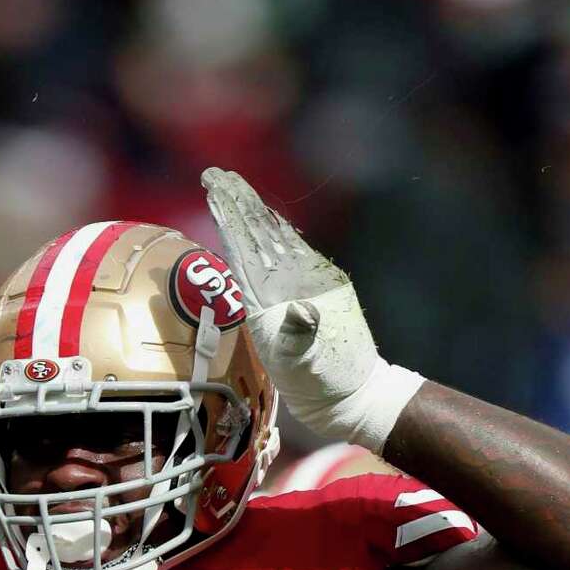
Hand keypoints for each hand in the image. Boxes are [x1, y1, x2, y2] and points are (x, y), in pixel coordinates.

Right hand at [201, 167, 420, 451]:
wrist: (354, 396)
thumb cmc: (325, 385)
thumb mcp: (307, 367)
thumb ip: (300, 338)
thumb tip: (300, 312)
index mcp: (288, 294)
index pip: (254, 245)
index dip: (233, 217)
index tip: (216, 189)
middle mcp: (297, 282)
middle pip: (262, 232)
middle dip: (239, 202)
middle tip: (215, 174)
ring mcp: (306, 284)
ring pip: (273, 237)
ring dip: (251, 211)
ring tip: (231, 186)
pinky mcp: (310, 292)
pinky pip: (282, 252)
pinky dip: (266, 232)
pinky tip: (261, 221)